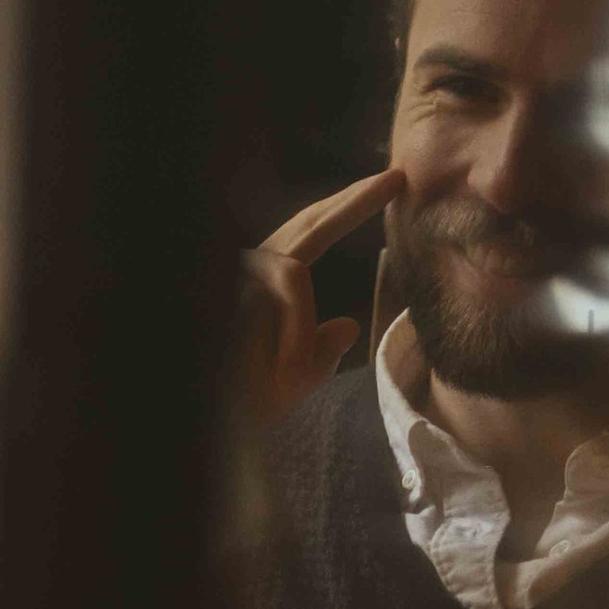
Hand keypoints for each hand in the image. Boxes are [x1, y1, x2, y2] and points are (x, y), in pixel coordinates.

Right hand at [239, 168, 400, 427]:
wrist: (213, 429)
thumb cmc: (246, 408)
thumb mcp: (299, 379)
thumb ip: (321, 350)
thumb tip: (347, 325)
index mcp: (268, 285)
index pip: (312, 234)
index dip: (349, 207)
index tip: (392, 185)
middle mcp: (245, 270)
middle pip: (303, 224)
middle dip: (350, 201)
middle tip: (395, 179)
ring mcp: (229, 276)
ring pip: (289, 272)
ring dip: (296, 325)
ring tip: (287, 373)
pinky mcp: (220, 286)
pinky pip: (275, 293)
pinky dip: (288, 332)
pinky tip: (280, 366)